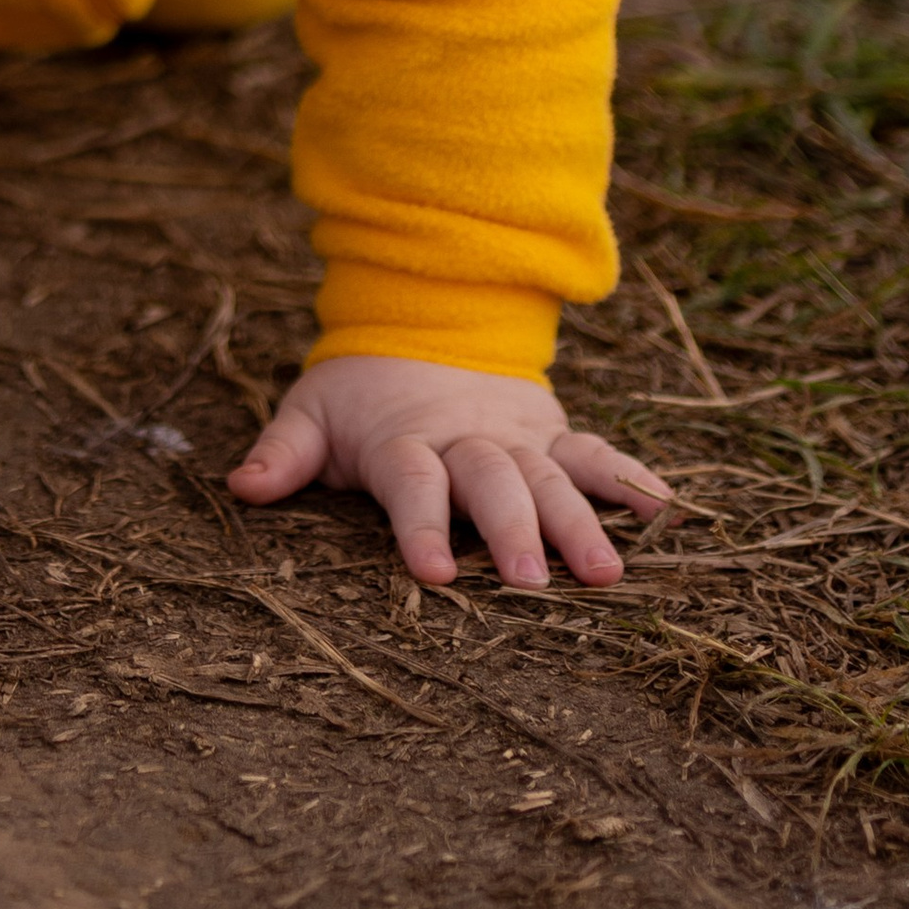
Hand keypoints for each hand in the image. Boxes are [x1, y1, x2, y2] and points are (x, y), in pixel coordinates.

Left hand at [228, 352, 668, 589]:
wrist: (424, 322)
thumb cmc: (359, 394)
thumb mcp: (312, 413)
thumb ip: (284, 452)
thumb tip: (242, 486)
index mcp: (404, 440)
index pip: (413, 483)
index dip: (420, 525)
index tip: (432, 573)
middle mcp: (466, 438)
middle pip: (492, 483)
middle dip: (512, 533)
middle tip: (531, 585)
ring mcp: (516, 435)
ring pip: (551, 478)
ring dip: (581, 522)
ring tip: (607, 574)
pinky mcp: (552, 435)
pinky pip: (595, 455)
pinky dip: (630, 478)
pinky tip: (666, 511)